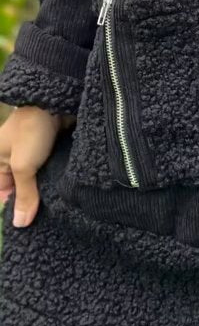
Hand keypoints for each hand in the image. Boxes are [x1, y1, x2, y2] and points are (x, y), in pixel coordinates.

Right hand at [0, 106, 73, 227]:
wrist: (56, 100)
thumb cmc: (31, 132)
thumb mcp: (23, 165)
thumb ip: (24, 194)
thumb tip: (19, 224)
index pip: (2, 192)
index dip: (13, 207)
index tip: (28, 225)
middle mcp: (13, 157)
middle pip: (20, 187)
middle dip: (32, 201)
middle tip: (47, 219)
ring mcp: (33, 152)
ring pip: (38, 179)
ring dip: (46, 190)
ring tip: (58, 208)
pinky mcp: (50, 148)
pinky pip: (50, 168)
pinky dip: (56, 178)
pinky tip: (66, 190)